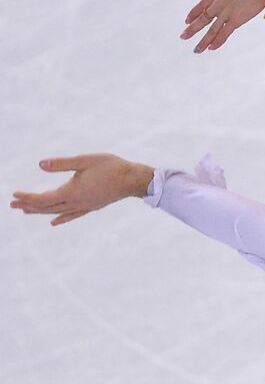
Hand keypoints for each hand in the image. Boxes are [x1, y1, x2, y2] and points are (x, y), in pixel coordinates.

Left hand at [10, 155, 152, 226]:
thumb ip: (61, 164)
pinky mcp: (91, 207)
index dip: (27, 198)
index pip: (43, 198)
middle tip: (12, 205)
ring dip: (40, 211)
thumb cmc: (111, 166)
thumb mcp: (85, 160)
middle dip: (29, 206)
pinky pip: (71, 216)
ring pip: (57, 212)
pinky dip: (60, 219)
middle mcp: (75, 203)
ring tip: (26, 211)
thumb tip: (40, 164)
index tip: (14, 195)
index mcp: (71, 192)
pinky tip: (53, 222)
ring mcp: (84, 206)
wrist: (132, 179)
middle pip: (47, 207)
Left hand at [181, 0, 264, 52]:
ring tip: (196, 50)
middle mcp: (218, 3)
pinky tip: (211, 48)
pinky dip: (217, 41)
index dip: (193, 13)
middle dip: (192, 29)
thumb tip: (227, 1)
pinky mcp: (236, 20)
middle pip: (202, 19)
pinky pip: (224, 33)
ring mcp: (226, 12)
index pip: (201, 5)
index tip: (186, 21)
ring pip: (211, 30)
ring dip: (203, 41)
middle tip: (182, 37)